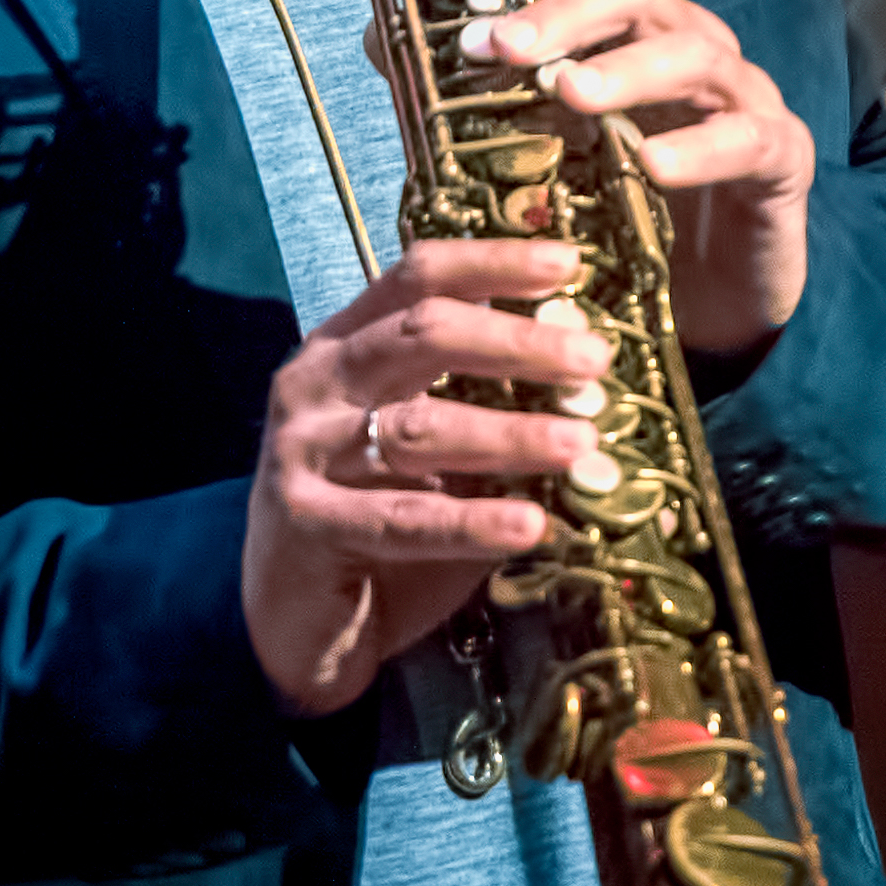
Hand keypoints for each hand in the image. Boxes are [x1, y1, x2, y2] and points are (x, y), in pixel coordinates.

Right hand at [243, 240, 613, 716]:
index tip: (570, 264)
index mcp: (346, 344)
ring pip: (418, 427)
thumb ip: (495, 404)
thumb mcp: (440, 452)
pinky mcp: (304, 522)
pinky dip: (472, 521)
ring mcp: (301, 450)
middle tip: (594, 360)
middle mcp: (315, 383)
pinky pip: (401, 517)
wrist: (291, 622)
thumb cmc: (379, 525)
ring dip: (509, 433)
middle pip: (423, 334)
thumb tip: (584, 354)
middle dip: (516, 342)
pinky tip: (530, 526)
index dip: (493, 263)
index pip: (420, 277)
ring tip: (580, 443)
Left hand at [478, 0, 816, 354]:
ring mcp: (740, 93)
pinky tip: (654, 165)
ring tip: (568, 94)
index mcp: (630, 19)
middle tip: (501, 45)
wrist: (708, 292)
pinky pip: (745, 139)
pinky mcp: (777, 154)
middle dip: (566, 11)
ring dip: (623, 71)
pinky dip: (698, 149)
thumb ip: (473, 84)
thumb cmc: (620, 197)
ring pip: (690, 56)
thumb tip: (384, 35)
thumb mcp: (540, 136)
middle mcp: (687, 39)